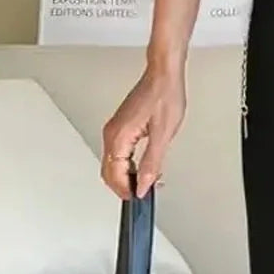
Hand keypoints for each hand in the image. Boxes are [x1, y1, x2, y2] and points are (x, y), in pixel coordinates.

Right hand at [100, 69, 185, 198]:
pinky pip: (118, 153)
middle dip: (124, 187)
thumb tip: (143, 186)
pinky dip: (127, 165)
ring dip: (126, 177)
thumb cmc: (164, 96)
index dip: (126, 191)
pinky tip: (141, 167)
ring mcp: (115, 130)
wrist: (163, 75)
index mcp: (119, 137)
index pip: (114, 174)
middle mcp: (112, 133)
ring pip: (112, 164)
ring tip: (146, 182)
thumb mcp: (163, 135)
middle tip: (142, 194)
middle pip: (109, 172)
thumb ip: (151, 164)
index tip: (139, 199)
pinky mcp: (121, 127)